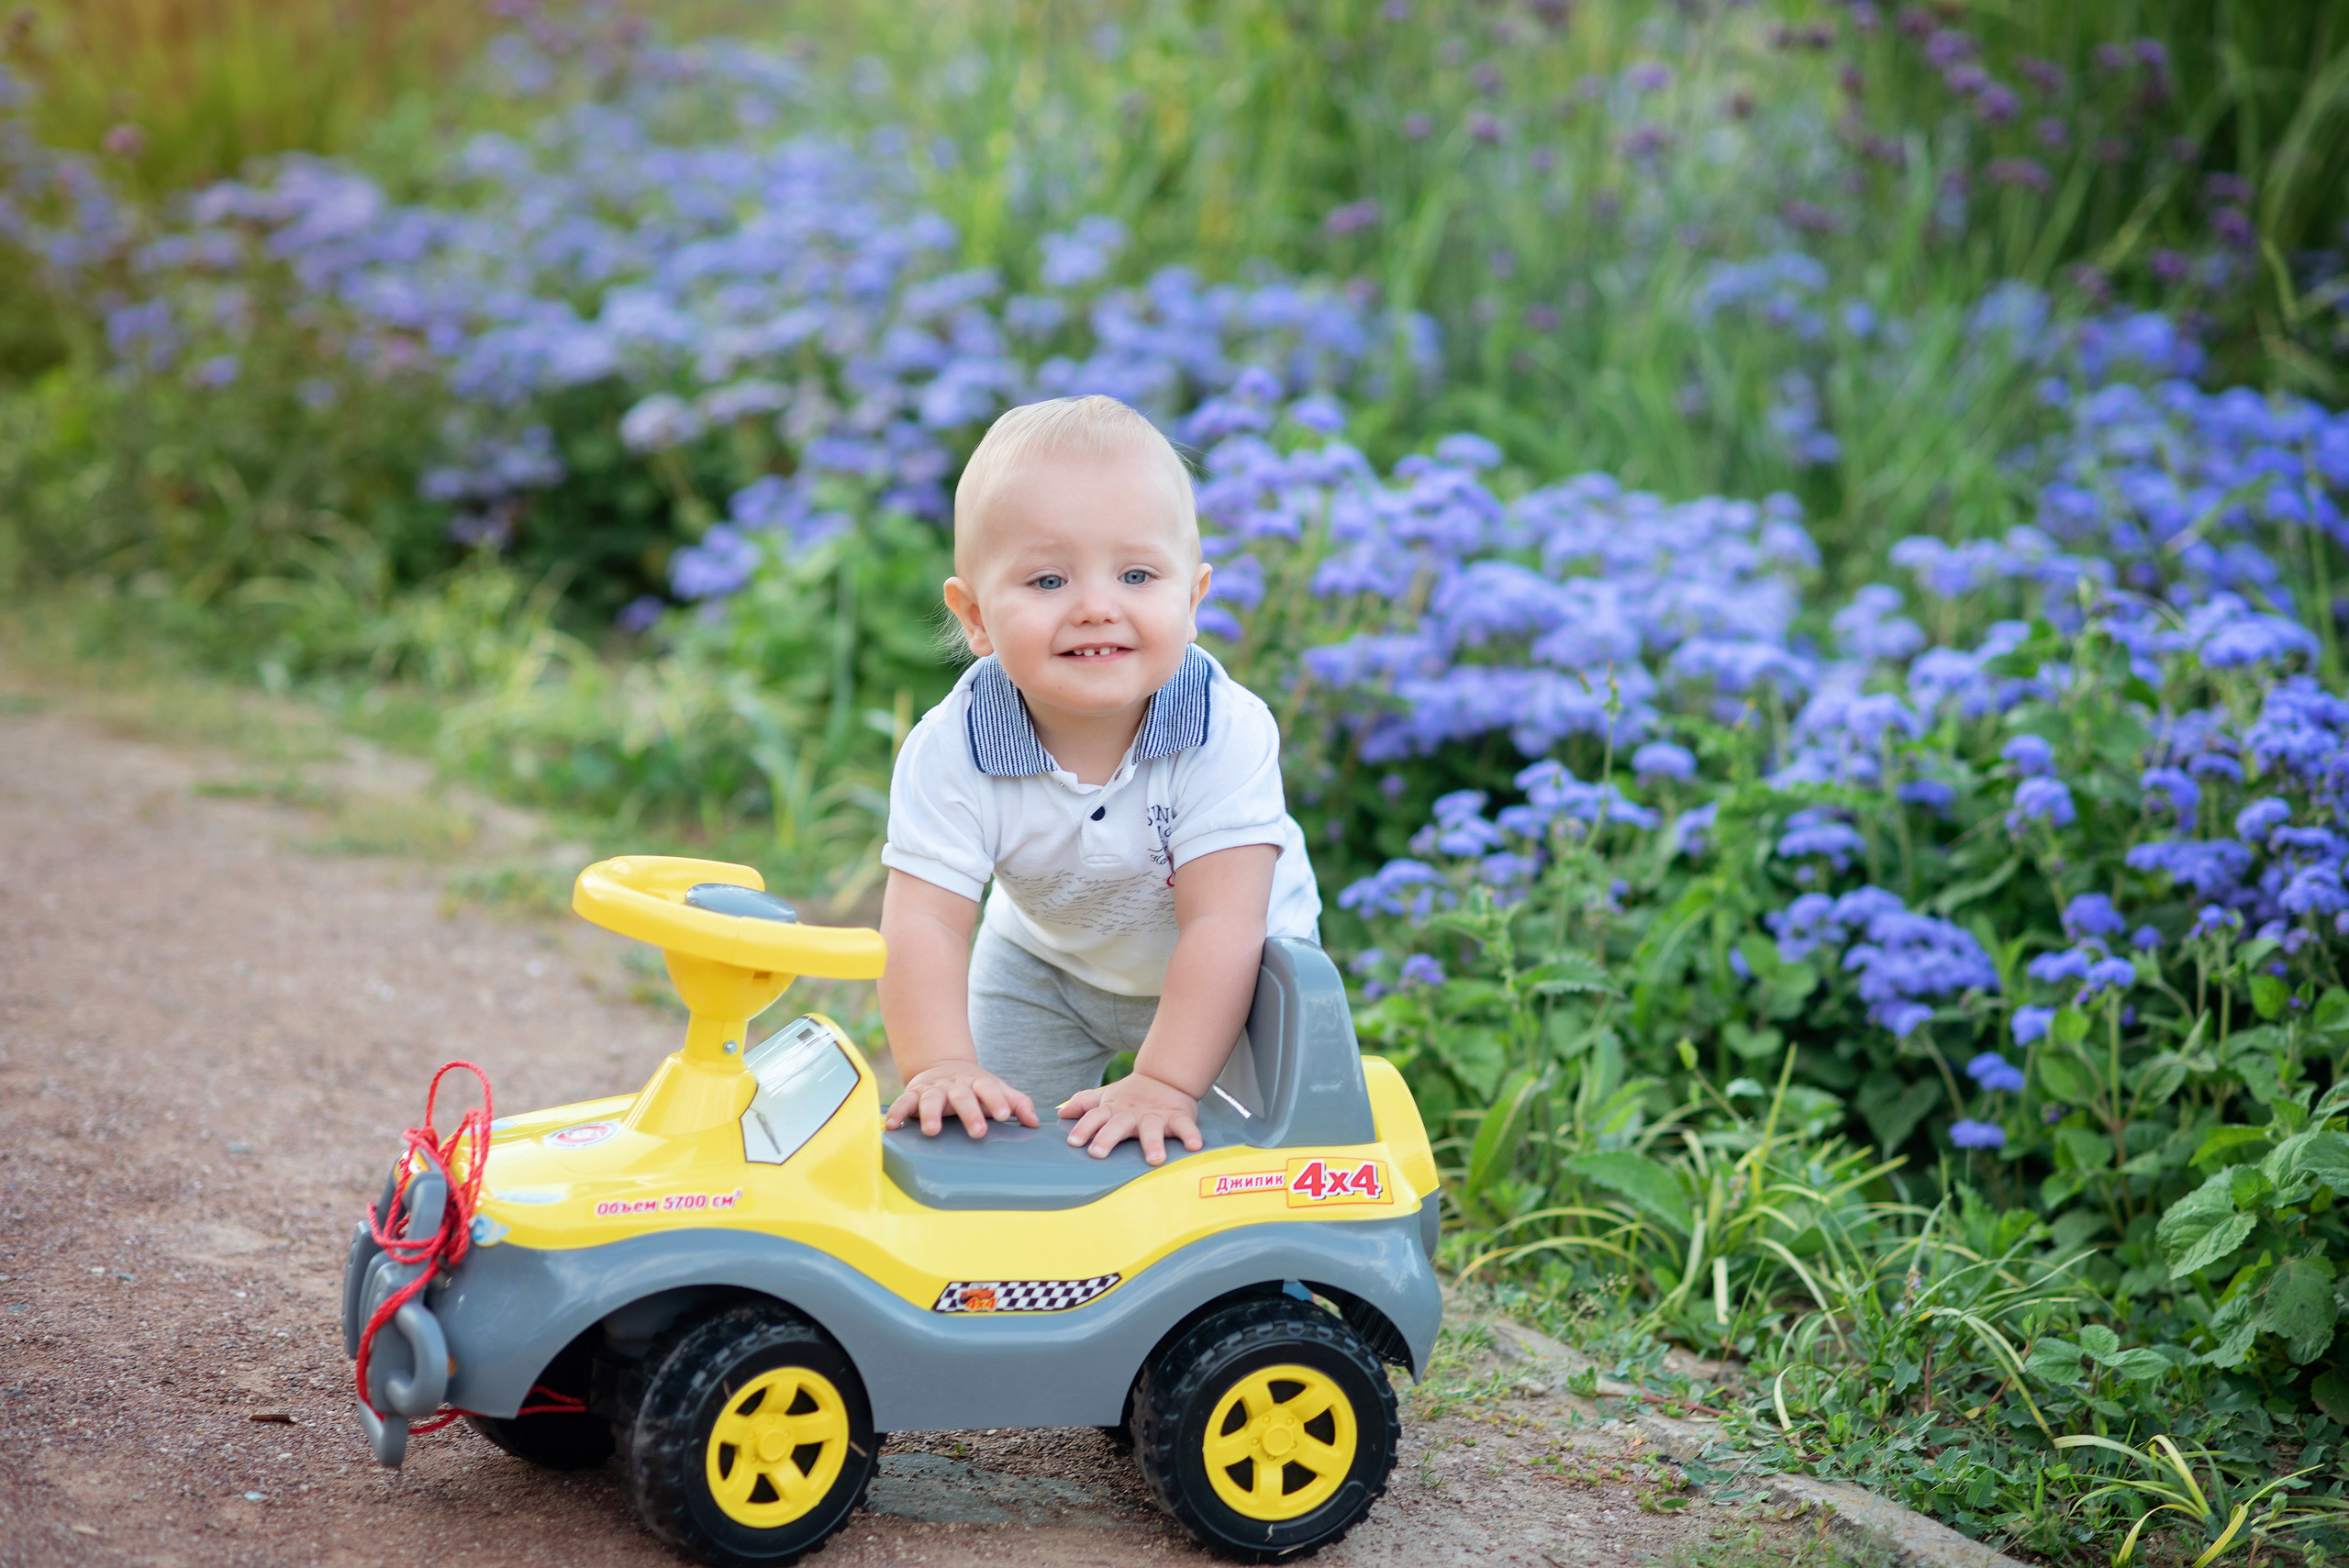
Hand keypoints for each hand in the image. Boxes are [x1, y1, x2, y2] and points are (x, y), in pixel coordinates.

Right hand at [884, 1062, 1037, 1138]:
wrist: (941, 1066)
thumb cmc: (974, 1087)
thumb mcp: (996, 1090)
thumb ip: (1017, 1103)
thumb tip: (1035, 1122)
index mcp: (977, 1083)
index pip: (989, 1089)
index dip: (997, 1101)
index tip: (1004, 1115)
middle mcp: (955, 1085)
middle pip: (962, 1097)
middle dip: (970, 1113)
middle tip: (978, 1131)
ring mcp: (933, 1090)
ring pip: (932, 1099)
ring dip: (931, 1114)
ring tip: (933, 1131)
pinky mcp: (913, 1095)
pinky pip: (903, 1103)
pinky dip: (897, 1113)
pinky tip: (892, 1126)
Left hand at [1059, 1072, 1202, 1164]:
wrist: (1165, 1078)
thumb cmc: (1131, 1096)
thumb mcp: (1106, 1098)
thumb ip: (1084, 1104)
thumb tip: (1061, 1113)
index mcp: (1113, 1110)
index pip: (1094, 1117)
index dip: (1084, 1128)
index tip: (1073, 1142)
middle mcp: (1132, 1114)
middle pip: (1117, 1125)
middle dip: (1107, 1137)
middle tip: (1098, 1153)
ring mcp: (1155, 1116)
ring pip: (1152, 1129)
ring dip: (1153, 1143)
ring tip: (1154, 1159)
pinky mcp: (1178, 1117)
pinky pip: (1185, 1127)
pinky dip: (1190, 1135)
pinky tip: (1194, 1146)